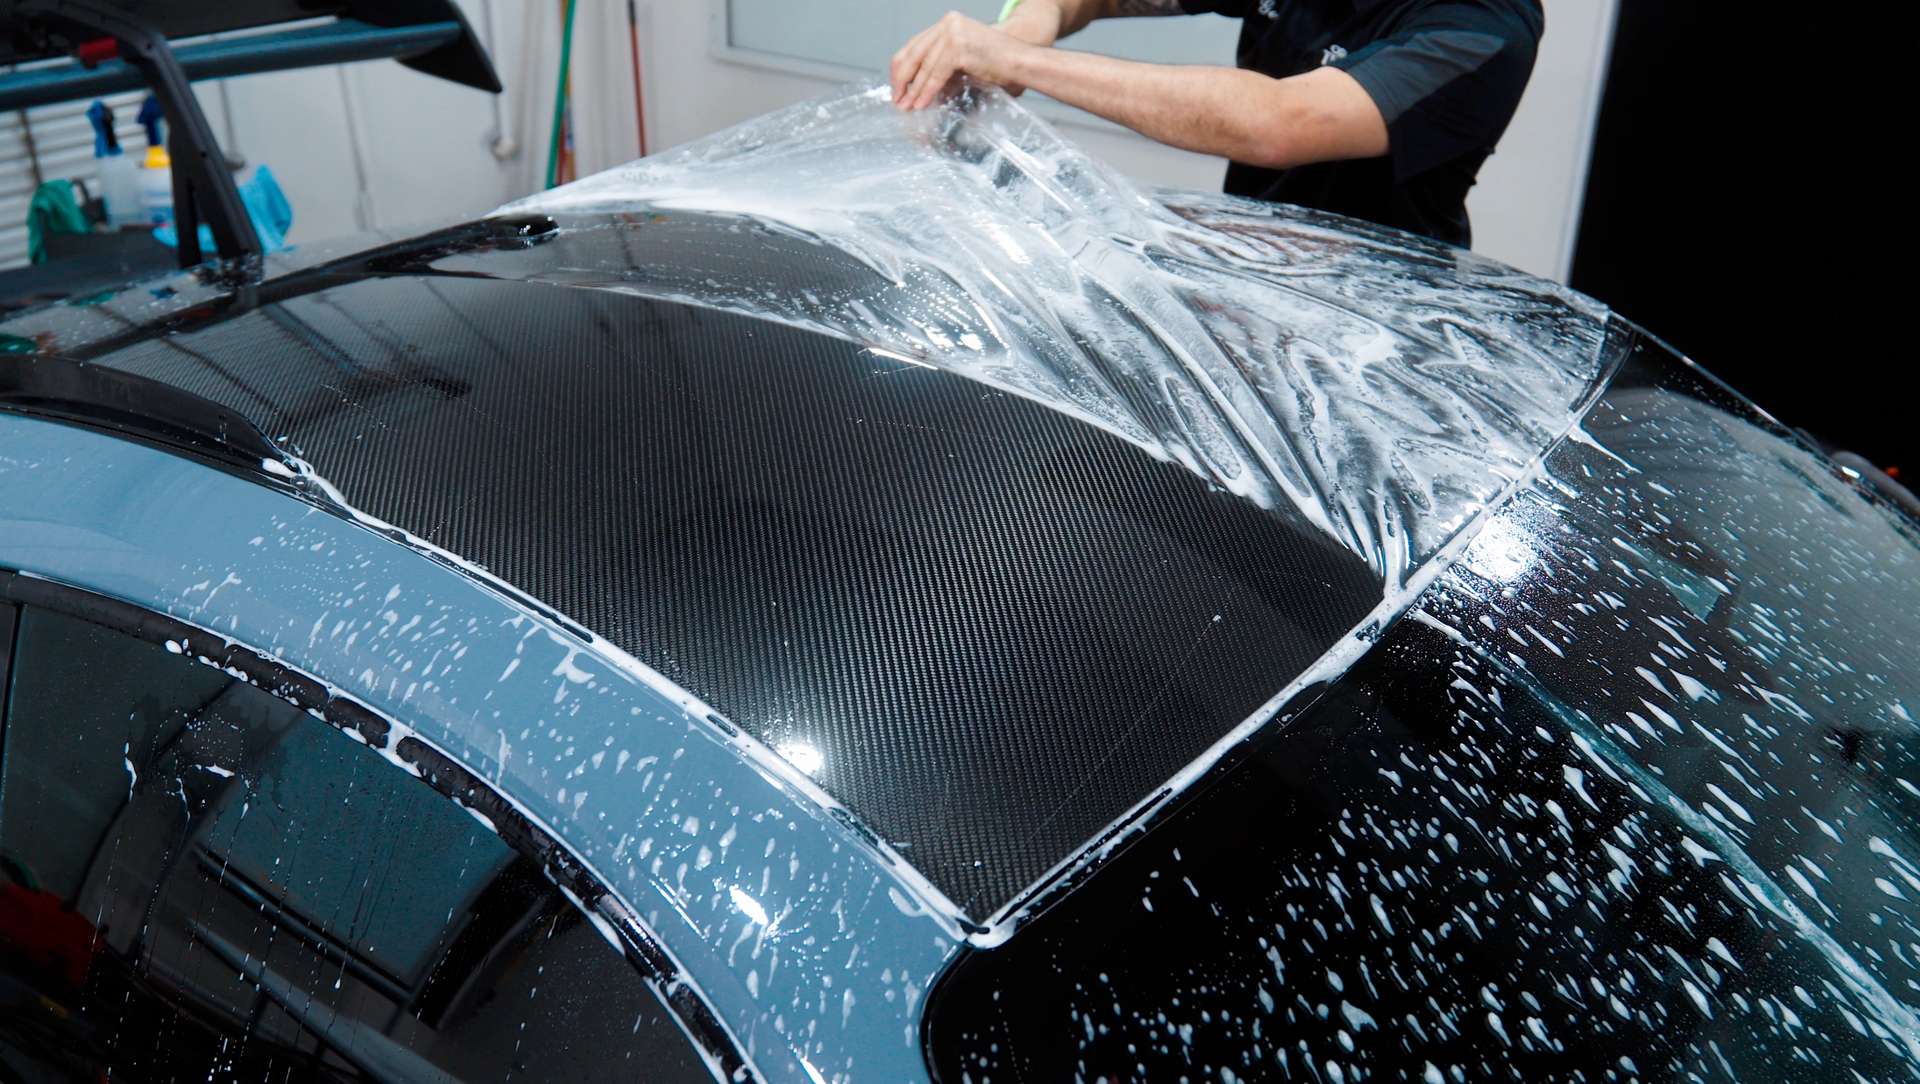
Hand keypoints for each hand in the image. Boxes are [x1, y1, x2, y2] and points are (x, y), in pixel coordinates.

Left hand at [890, 12, 1036, 109]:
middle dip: (903, 81)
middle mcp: (947, 23)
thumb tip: (915, 89)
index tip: (897, 88)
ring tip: (908, 106)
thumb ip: (940, 67)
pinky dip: (927, 90)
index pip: (914, 46)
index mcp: (947, 24)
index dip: (901, 70)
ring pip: (924, 66)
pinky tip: (922, 103)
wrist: (1021, 62)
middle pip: (913, 54)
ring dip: (914, 90)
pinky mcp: (958, 45)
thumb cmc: (998, 65)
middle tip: (897, 100)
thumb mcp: (962, 61)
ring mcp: (953, 32)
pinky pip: (936, 72)